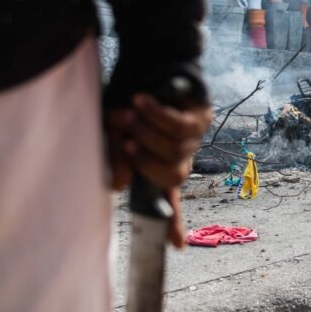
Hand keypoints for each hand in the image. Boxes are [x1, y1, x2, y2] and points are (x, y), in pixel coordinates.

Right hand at [104, 94, 211, 247]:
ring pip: (176, 149)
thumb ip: (113, 160)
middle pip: (173, 176)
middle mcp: (181, 157)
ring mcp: (194, 139)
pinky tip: (141, 101)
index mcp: (160, 167)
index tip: (177, 245)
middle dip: (146, 159)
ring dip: (148, 131)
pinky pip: (180, 126)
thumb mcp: (110, 133)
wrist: (145, 66)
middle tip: (125, 139)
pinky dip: (157, 115)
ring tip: (128, 112)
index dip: (173, 223)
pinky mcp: (200, 116)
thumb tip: (120, 185)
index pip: (170, 200)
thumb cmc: (125, 104)